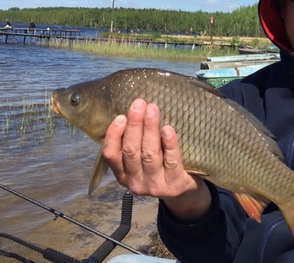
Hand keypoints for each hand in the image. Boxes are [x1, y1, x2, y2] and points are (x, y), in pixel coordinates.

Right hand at [102, 98, 211, 221]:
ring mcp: (154, 185)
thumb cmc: (160, 166)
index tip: (120, 116)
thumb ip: (135, 141)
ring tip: (152, 110)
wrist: (183, 189)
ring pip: (149, 155)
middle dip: (135, 125)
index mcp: (122, 173)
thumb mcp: (141, 158)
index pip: (111, 155)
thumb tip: (134, 110)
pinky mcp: (174, 185)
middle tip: (139, 104)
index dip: (113, 135)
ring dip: (150, 129)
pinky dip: (169, 144)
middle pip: (131, 151)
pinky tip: (168, 130)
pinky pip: (171, 162)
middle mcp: (135, 181)